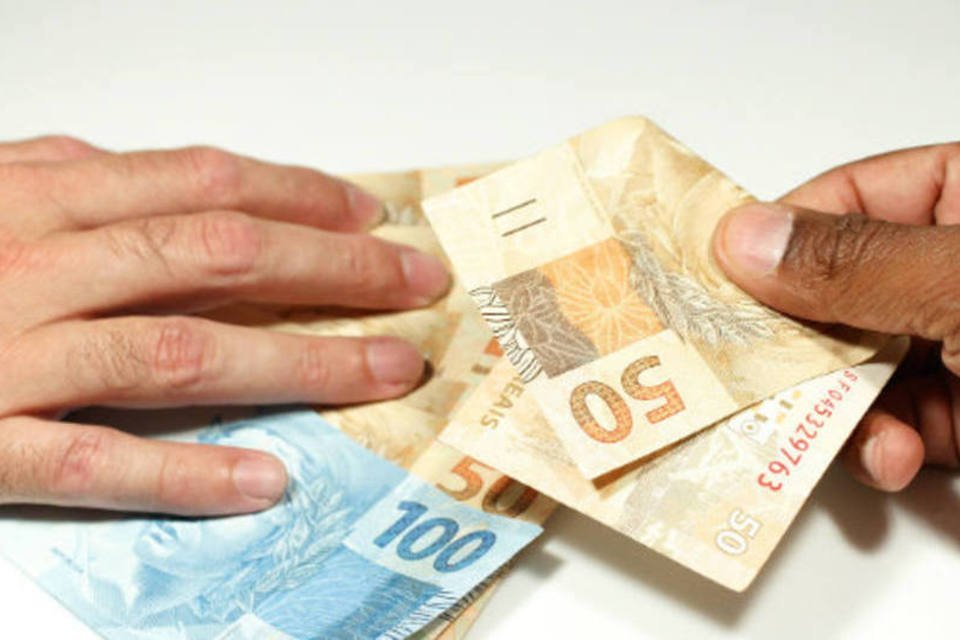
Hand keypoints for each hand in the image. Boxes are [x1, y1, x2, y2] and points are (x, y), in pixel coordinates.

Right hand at [0, 136, 448, 514]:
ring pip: (182, 353)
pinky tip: (267, 479)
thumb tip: (165, 177)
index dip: (301, 199)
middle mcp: (37, 267)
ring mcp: (11, 358)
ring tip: (387, 371)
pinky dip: (186, 473)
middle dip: (335, 269)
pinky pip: (94, 462)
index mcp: (39, 199)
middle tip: (416, 284)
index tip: (373, 219)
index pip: (203, 187)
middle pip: (219, 256)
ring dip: (301, 363)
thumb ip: (69, 180)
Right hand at [713, 143, 959, 490]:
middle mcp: (952, 268)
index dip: (774, 242)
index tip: (710, 285)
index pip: (844, 202)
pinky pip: (898, 423)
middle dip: (802, 349)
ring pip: (859, 369)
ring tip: (859, 438)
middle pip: (836, 296)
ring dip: (845, 414)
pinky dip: (886, 448)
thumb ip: (858, 261)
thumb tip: (742, 237)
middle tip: (748, 375)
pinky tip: (895, 459)